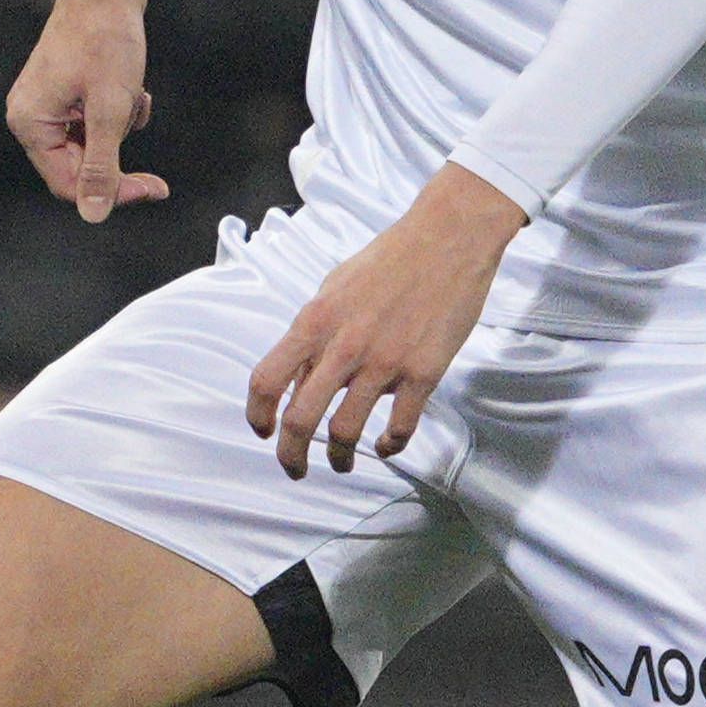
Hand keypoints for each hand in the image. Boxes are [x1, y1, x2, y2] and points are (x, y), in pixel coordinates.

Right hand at [6, 0, 164, 221]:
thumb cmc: (105, 40)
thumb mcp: (110, 110)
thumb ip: (102, 166)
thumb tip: (93, 215)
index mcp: (30, 123)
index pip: (68, 184)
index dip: (112, 192)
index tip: (154, 188)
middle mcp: (30, 116)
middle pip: (79, 167)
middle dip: (118, 155)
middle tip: (152, 160)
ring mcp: (46, 103)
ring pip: (92, 144)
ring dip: (120, 129)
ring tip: (133, 94)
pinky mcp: (64, 91)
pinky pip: (94, 122)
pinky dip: (118, 111)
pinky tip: (130, 85)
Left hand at [248, 166, 526, 477]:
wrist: (448, 238)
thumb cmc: (388, 260)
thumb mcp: (333, 288)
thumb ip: (313, 335)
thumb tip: (300, 380)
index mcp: (314, 322)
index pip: (266, 380)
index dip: (257, 415)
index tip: (263, 431)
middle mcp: (344, 346)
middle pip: (300, 419)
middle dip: (290, 455)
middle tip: (294, 468)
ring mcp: (385, 362)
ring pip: (346, 432)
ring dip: (339, 457)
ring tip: (341, 462)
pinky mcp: (424, 373)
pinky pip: (400, 427)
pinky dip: (389, 446)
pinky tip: (385, 446)